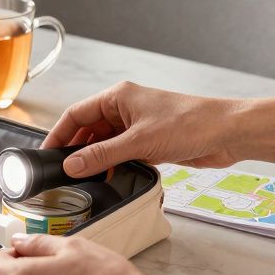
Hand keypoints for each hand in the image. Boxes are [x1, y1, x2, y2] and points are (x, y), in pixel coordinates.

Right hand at [45, 81, 242, 177]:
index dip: (59, 134)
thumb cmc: (190, 123)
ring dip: (96, 159)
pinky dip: (114, 164)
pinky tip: (110, 177)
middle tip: (63, 171)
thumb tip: (72, 164)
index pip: (76, 114)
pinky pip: (122, 153)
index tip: (46, 153)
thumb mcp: (139, 142)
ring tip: (84, 178)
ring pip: (105, 143)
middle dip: (76, 149)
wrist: (228, 133)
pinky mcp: (151, 142)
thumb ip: (102, 155)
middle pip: (89, 129)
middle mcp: (125, 108)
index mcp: (118, 97)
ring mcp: (138, 126)